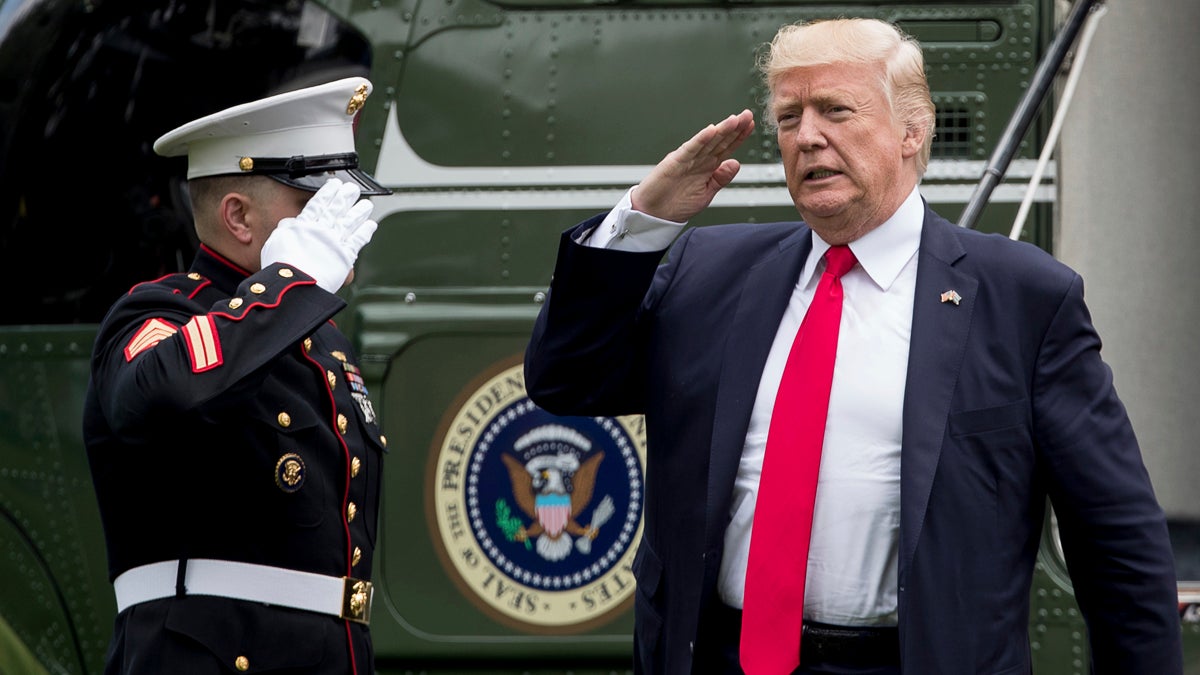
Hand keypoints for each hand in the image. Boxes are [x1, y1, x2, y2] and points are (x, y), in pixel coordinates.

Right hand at [260, 179, 377, 292]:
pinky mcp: (345, 256)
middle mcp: (322, 231)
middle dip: (346, 197)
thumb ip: (286, 229)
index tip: (334, 183)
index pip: (318, 204)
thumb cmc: (282, 267)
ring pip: (350, 222)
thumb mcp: (276, 241)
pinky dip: (365, 232)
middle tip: (353, 188)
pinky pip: (358, 241)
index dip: (328, 192)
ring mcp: (335, 242)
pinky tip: (371, 225)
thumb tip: (290, 223)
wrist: (295, 284)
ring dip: (359, 212)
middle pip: (337, 209)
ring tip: (367, 204)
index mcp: (304, 226)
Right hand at [632, 110, 754, 222]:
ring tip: (734, 120)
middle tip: (747, 115)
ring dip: (721, 131)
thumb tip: (736, 163)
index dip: (739, 137)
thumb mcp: (706, 194)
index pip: (726, 148)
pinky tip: (710, 131)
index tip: (750, 125)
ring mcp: (687, 159)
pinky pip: (690, 149)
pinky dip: (700, 140)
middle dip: (734, 128)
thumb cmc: (676, 204)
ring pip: (707, 142)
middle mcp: (699, 159)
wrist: (654, 214)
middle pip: (719, 141)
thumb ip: (720, 179)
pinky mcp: (675, 162)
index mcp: (707, 166)